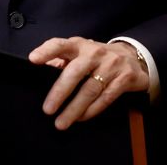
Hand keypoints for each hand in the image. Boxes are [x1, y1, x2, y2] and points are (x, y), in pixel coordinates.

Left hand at [28, 37, 148, 129]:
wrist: (133, 57)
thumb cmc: (98, 57)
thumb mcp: (80, 53)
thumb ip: (61, 60)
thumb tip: (41, 70)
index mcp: (79, 45)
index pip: (60, 44)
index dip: (47, 51)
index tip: (33, 60)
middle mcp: (95, 53)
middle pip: (75, 72)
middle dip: (60, 92)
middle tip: (48, 109)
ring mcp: (111, 65)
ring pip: (90, 89)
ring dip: (74, 108)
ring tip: (61, 122)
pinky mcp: (125, 78)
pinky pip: (105, 98)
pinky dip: (91, 110)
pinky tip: (81, 118)